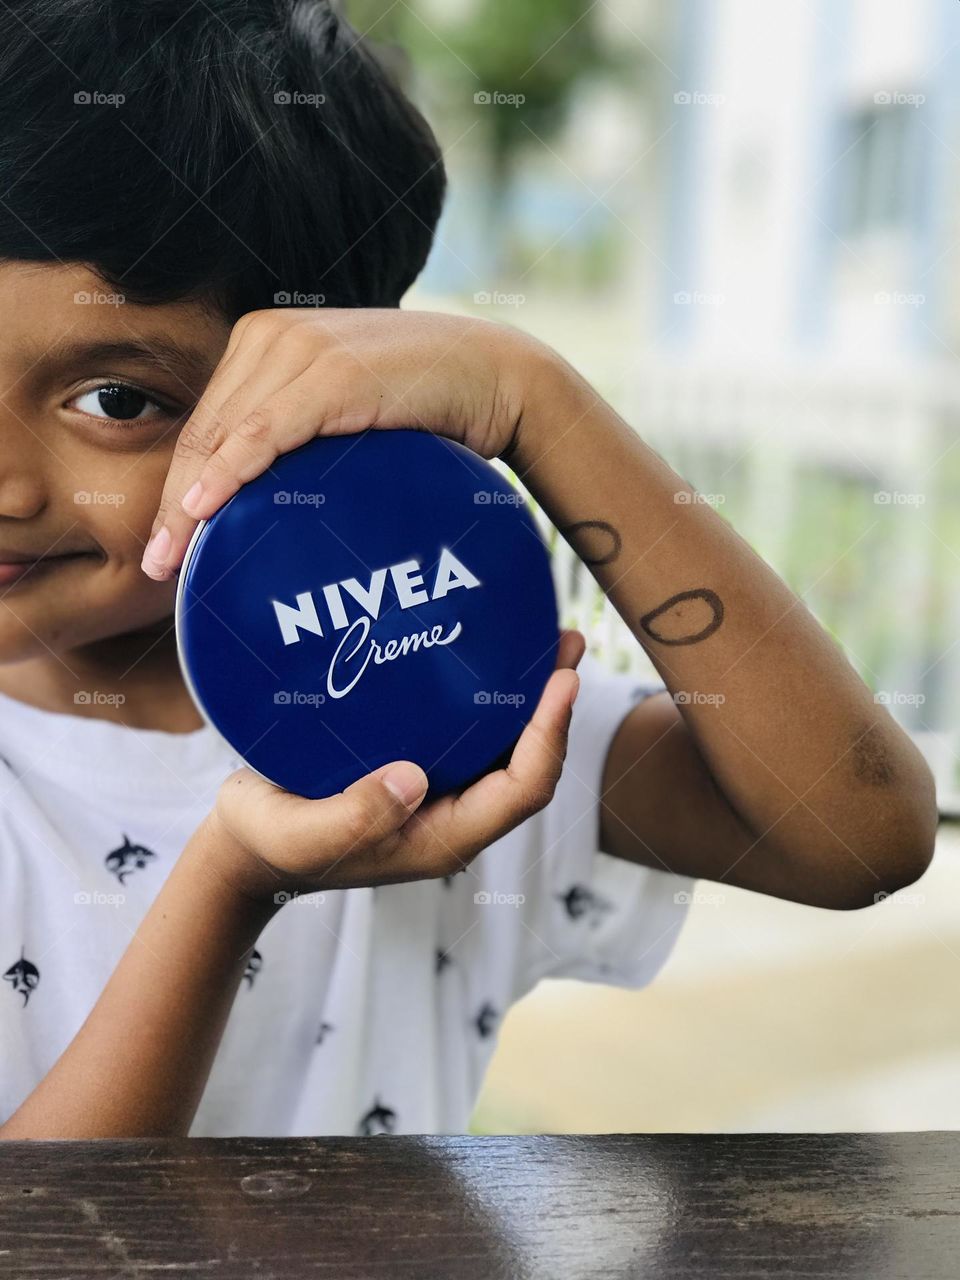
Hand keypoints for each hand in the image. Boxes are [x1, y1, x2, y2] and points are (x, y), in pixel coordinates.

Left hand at [141, 307, 557, 580]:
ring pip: (223, 435)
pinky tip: (201, 511)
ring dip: (189, 502)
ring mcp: (303, 349)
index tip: (167, 542)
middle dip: (173, 503)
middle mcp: (274, 335)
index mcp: (267, 341)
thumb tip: (262, 502)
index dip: (177, 484)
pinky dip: (228, 473)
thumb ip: (299, 436)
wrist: (497, 375)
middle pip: (204, 432)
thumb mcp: (345, 415)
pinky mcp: (334, 373)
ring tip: (173, 559)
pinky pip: (264, 432)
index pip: (208, 424)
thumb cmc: (423, 405)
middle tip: (158, 565)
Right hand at [202, 630, 584, 903]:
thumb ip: (358, 815)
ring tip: (542, 634)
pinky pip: (464, 729)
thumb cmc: (273, 844)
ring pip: (500, 743)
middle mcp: (451, 814)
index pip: (521, 790)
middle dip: (552, 705)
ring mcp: (435, 791)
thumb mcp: (309, 834)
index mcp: (442, 839)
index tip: (563, 681)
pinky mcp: (413, 766)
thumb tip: (415, 778)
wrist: (244, 847)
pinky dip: (482, 691)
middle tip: (566, 642)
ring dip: (525, 694)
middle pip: (525, 761)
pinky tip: (479, 648)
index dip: (550, 736)